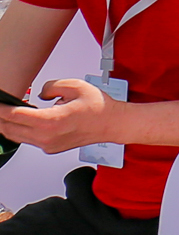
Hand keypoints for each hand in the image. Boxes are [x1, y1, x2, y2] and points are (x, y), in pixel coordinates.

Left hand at [0, 78, 119, 151]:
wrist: (113, 124)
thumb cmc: (99, 108)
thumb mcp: (75, 86)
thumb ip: (51, 86)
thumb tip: (40, 92)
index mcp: (51, 121)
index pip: (14, 115)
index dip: (1, 108)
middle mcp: (46, 137)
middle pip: (10, 129)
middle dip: (0, 118)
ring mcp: (47, 145)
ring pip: (16, 137)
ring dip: (8, 125)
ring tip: (6, 113)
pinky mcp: (50, 148)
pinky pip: (27, 140)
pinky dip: (20, 130)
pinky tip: (24, 121)